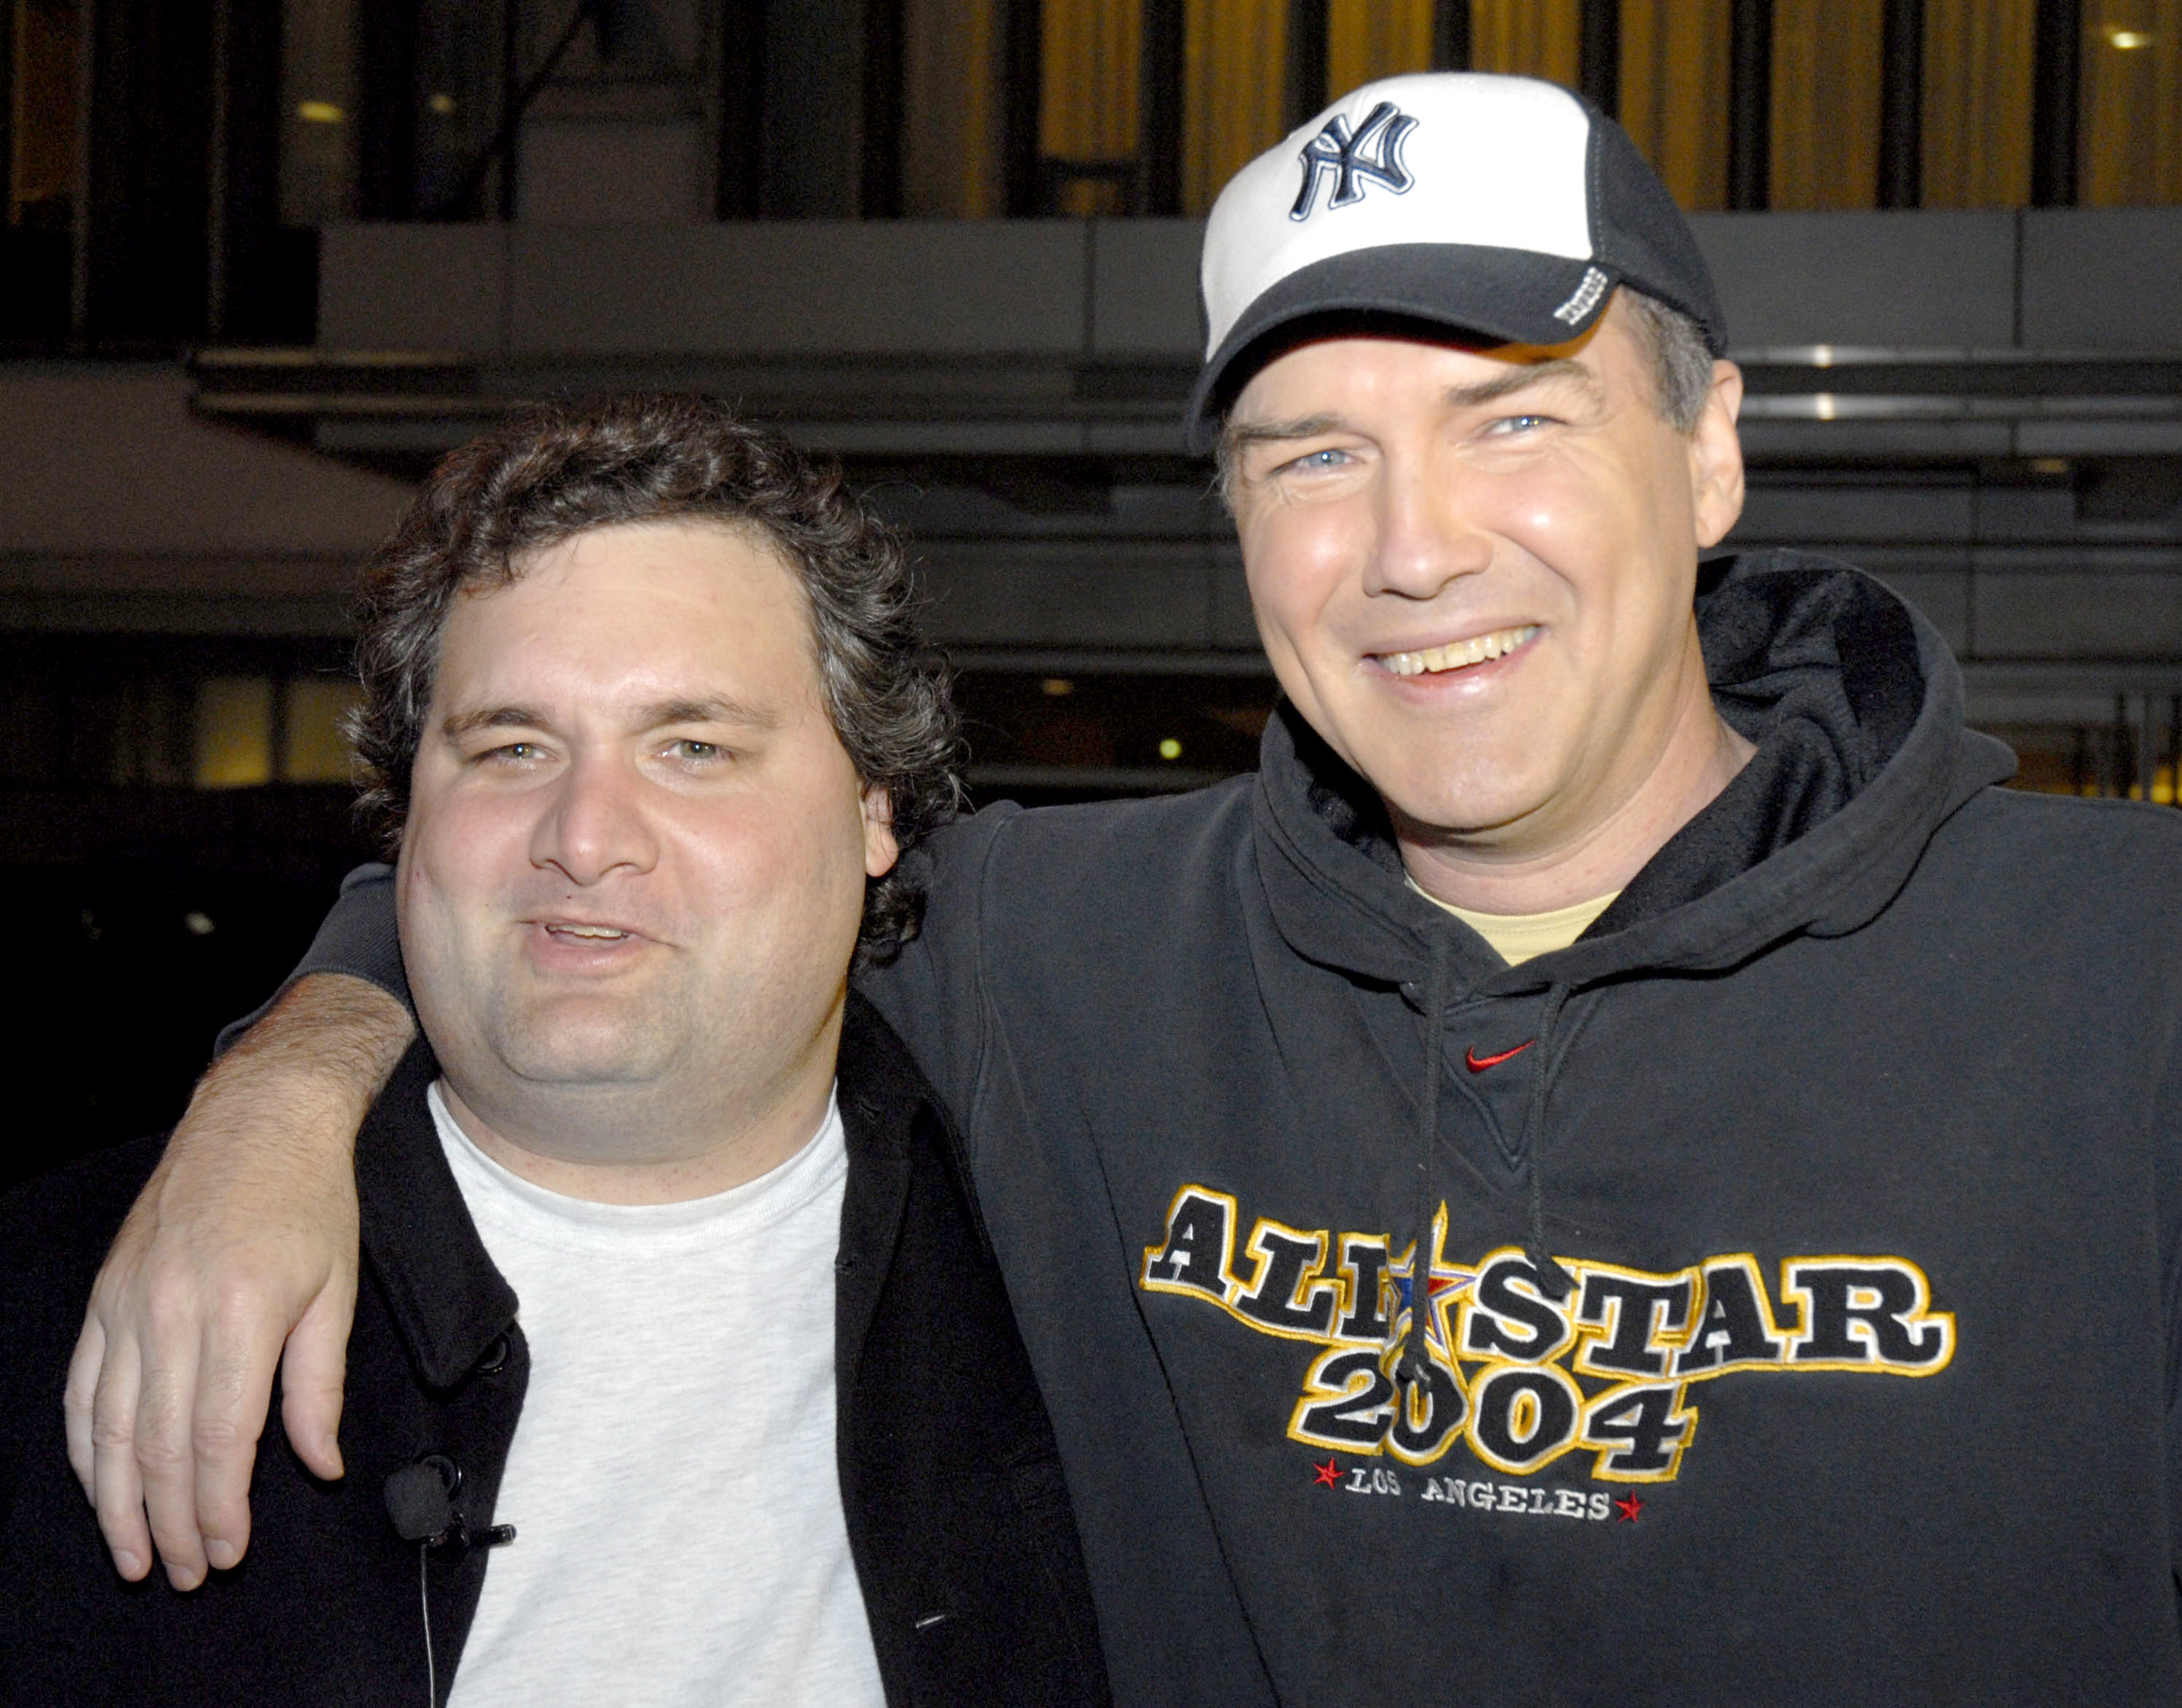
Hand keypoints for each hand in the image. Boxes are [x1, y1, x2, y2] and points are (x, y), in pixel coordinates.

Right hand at [64, 974, 413, 1587]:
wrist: (257, 1120)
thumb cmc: (310, 1202)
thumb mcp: (337, 1291)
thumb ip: (319, 1388)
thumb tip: (319, 1468)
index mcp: (239, 1314)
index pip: (218, 1440)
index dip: (219, 1507)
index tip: (227, 1553)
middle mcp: (171, 1313)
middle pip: (157, 1447)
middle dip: (170, 1522)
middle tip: (184, 1573)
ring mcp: (127, 1304)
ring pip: (106, 1430)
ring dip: (117, 1502)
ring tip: (135, 1555)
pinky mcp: (105, 1296)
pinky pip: (81, 1389)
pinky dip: (85, 1448)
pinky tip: (99, 1487)